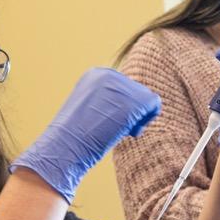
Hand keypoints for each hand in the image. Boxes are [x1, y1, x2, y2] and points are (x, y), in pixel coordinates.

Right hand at [10, 68, 159, 202]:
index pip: (123, 87)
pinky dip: (146, 119)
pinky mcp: (134, 99)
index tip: (107, 121)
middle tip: (116, 129)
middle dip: (131, 112)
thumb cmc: (75, 137)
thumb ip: (108, 102)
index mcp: (96, 74)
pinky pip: (154, 104)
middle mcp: (110, 75)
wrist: (65, 145)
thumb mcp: (89, 110)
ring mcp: (122, 86)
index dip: (120, 107)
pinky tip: (130, 131)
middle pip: (137, 92)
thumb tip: (130, 107)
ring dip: (138, 118)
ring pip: (146, 99)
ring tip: (121, 131)